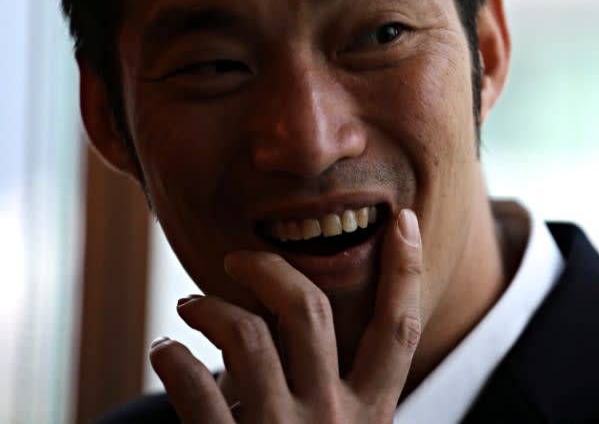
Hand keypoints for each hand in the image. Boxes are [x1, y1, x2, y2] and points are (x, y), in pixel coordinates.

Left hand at [150, 209, 422, 422]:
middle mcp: (334, 420)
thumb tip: (286, 312)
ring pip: (246, 335)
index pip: (399, 330)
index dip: (406, 270)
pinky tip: (166, 352)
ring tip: (188, 309)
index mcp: (371, 415)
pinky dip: (172, 358)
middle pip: (310, 310)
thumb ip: (333, 384)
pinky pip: (193, 387)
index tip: (400, 220)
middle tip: (239, 260)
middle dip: (271, 269)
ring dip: (208, 307)